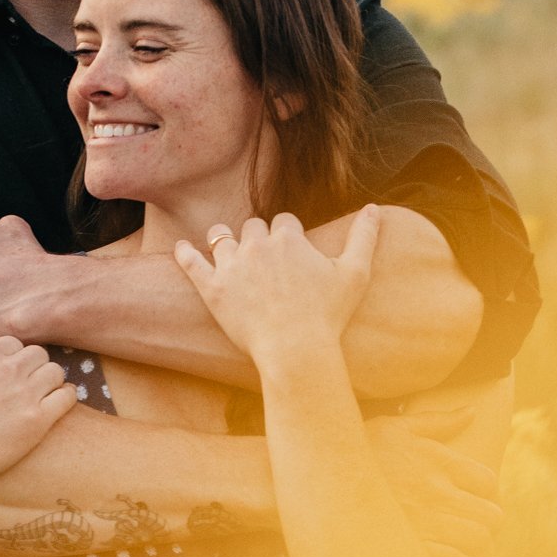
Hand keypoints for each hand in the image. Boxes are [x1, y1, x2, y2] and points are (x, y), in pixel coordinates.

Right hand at [0, 311, 75, 492]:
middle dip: (32, 367)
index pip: (13, 343)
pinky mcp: (39, 420)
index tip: (3, 375)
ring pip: (55, 372)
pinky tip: (56, 404)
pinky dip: (66, 397)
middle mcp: (9, 368)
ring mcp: (26, 393)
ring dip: (50, 380)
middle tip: (22, 385)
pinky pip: (67, 397)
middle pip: (38, 354)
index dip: (9, 358)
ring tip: (39, 394)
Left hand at [174, 208, 380, 366]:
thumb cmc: (328, 315)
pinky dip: (185, 253)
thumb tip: (375, 207)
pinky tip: (181, 248)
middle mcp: (256, 245)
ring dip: (225, 240)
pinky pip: (191, 262)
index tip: (291, 251)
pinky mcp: (212, 289)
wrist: (296, 349)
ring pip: (221, 237)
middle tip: (263, 259)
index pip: (284, 220)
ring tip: (225, 246)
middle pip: (252, 227)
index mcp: (288, 237)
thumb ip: (365, 237)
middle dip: (258, 238)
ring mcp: (231, 265)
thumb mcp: (355, 274)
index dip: (288, 234)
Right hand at [367, 417, 501, 556]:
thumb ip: (437, 421)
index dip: (488, 494)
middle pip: (490, 515)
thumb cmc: (357, 452)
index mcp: (438, 462)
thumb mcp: (395, 428)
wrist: (317, 484)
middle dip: (488, 523)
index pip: (488, 482)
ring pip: (478, 541)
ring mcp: (426, 523)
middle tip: (477, 527)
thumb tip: (472, 411)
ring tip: (470, 550)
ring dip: (480, 548)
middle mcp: (437, 492)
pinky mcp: (414, 551)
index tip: (477, 501)